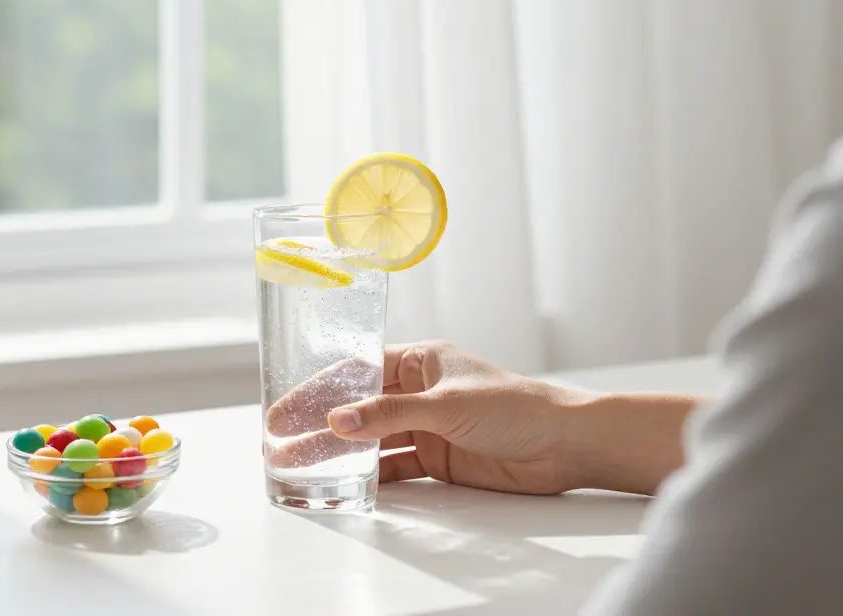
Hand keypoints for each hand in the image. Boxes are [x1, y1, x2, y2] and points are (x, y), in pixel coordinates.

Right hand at [266, 341, 585, 495]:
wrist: (564, 445)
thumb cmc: (517, 407)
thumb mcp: (446, 405)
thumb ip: (389, 414)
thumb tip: (338, 421)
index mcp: (420, 360)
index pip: (356, 370)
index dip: (318, 388)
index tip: (285, 406)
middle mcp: (419, 391)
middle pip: (356, 406)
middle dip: (317, 422)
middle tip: (278, 439)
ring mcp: (426, 426)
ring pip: (369, 438)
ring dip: (336, 451)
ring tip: (296, 465)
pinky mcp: (437, 458)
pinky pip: (392, 465)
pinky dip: (368, 474)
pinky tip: (342, 481)